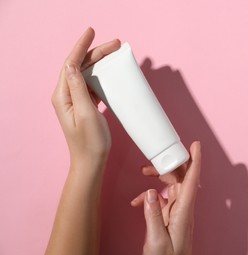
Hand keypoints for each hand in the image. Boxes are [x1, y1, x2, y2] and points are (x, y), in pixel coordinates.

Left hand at [51, 27, 120, 167]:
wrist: (92, 161)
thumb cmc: (90, 141)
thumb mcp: (85, 113)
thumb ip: (78, 88)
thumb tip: (71, 64)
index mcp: (63, 96)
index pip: (70, 64)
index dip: (81, 46)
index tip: (91, 32)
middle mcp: (67, 95)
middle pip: (80, 66)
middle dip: (96, 53)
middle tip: (115, 44)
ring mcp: (76, 100)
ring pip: (87, 74)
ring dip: (100, 63)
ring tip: (114, 54)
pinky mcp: (85, 105)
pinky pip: (92, 84)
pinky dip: (102, 75)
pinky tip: (111, 73)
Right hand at [131, 141, 200, 254]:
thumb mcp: (156, 241)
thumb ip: (153, 215)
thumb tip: (150, 192)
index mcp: (184, 213)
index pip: (192, 181)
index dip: (195, 161)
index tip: (196, 145)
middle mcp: (183, 209)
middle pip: (181, 178)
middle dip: (169, 164)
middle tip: (155, 156)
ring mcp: (178, 212)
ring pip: (171, 186)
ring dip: (159, 177)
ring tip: (144, 171)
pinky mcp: (171, 216)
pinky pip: (163, 199)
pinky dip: (150, 196)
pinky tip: (138, 201)